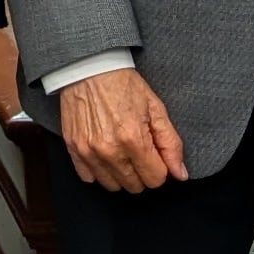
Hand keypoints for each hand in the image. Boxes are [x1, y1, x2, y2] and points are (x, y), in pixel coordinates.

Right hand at [54, 67, 189, 193]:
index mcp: (134, 140)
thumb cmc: (124, 85)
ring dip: (120, 174)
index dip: (160, 168)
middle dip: (142, 172)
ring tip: (121, 151)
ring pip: (112, 185)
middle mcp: (110, 150)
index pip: (155, 179)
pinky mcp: (73, 148)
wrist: (89, 68)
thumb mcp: (156, 108)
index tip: (155, 155)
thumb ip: (170, 144)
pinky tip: (104, 153)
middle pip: (134, 186)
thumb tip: (180, 174)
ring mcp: (89, 151)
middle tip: (139, 150)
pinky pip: (89, 177)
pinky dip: (98, 171)